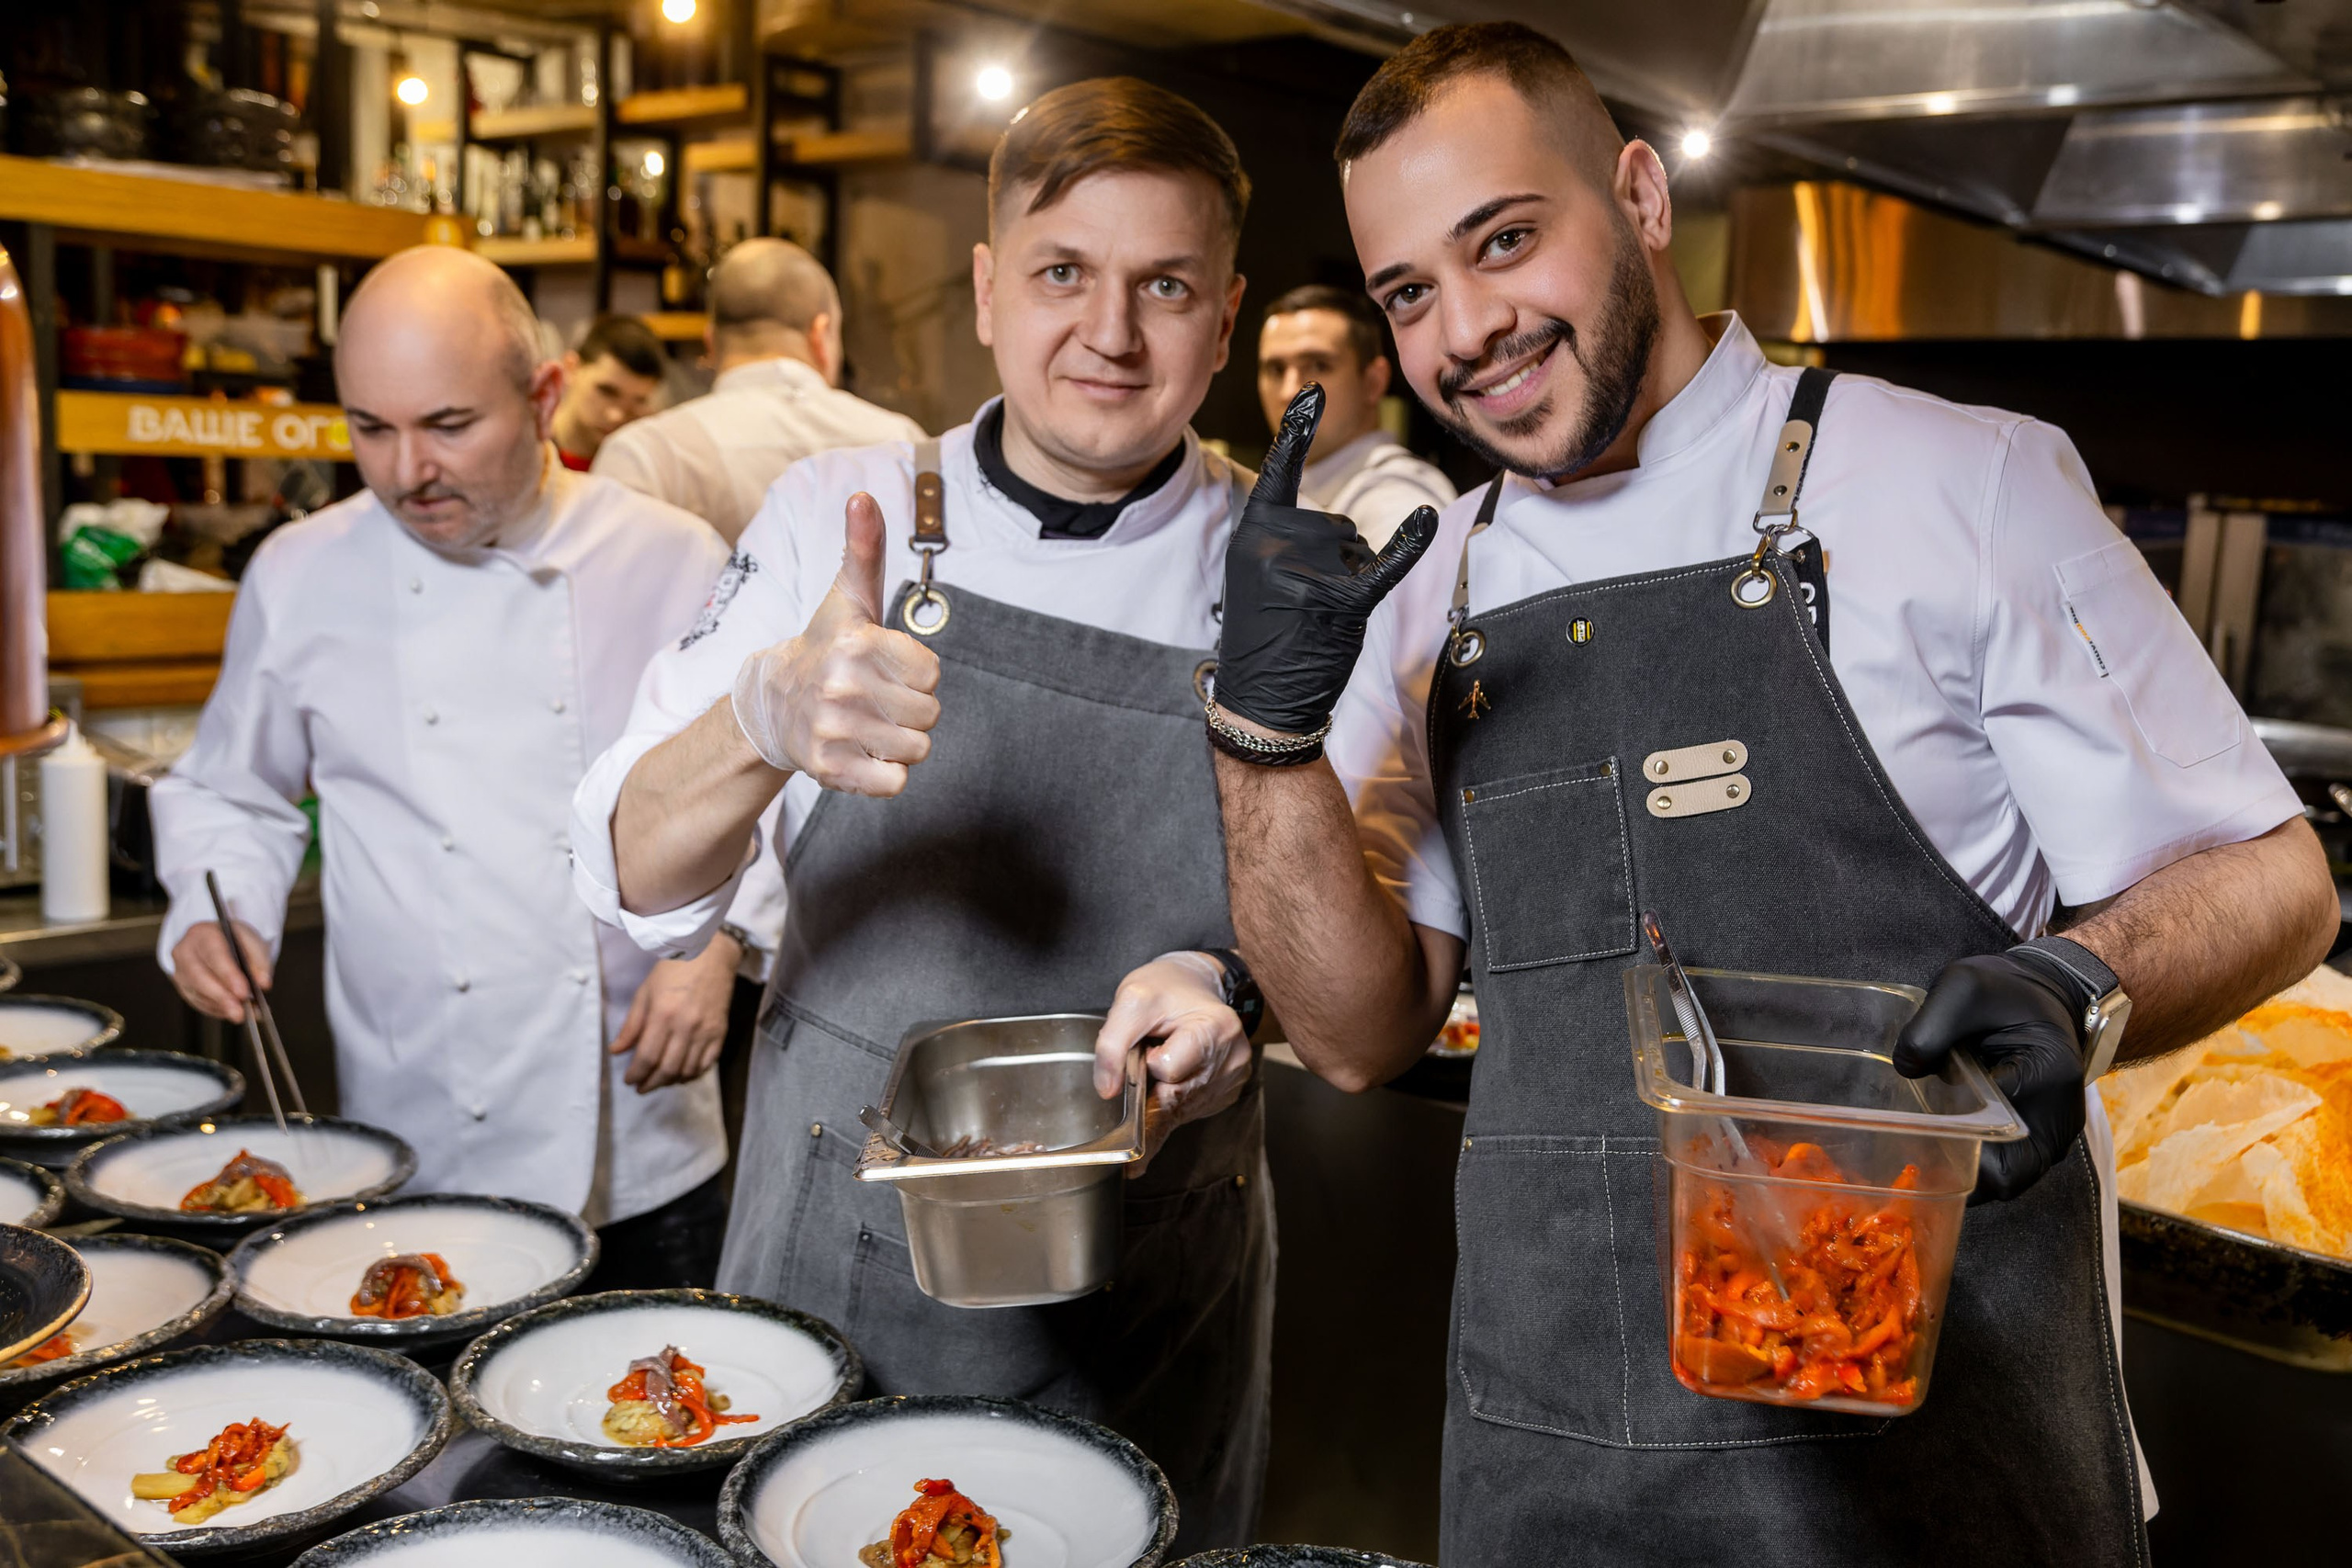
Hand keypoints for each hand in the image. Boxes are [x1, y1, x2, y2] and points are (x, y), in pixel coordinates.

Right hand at [170, 919, 273, 1023]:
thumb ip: (259, 960)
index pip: (214, 955)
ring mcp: (180, 971)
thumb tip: (263, 984)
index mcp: (202, 933)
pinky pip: (198, 1003)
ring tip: (243, 1014)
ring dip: (221, 1006)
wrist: (217, 941)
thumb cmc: (234, 940)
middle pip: (199, 977)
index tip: (243, 993)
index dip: (228, 975)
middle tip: (240, 1012)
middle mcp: (185, 952)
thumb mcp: (251, 941)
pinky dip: (217, 1009)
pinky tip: (232, 1011)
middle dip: (221, 997)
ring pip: (198, 993)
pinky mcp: (183, 988)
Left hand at [612, 933, 741, 1092]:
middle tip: (641, 1087)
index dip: (636, 1074)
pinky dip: (693, 1074)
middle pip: (667, 1069)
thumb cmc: (674, 969)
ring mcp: (706, 1031)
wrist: (711, 954)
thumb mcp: (645, 992)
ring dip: (670, 1081)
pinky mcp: (720, 1032)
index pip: (647, 1056)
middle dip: (651, 1083)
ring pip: (687, 1070)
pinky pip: (707, 1064)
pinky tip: (682, 1075)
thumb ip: (631, 1024)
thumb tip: (616, 1050)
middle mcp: (686, 1026)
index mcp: (663, 1014)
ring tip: (659, 1081)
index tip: (629, 1079)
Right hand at [730, 491, 941, 796]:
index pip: (932, 674)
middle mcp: (840, 687)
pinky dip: (885, 773)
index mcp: (856, 644)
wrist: (773, 706)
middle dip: (911, 709)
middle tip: (876, 698)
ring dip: (900, 741)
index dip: (915, 672)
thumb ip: (864, 549)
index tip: (884, 665)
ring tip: (868, 723)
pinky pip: (895, 783)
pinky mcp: (829, 772)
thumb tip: (862, 495)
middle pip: (930, 715)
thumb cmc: (828, 646)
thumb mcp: (849, 597)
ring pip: (917, 750)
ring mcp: (832, 732)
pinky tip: (860, 751)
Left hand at [1093, 952, 1252, 1174]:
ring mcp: (1235, 1076)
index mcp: (1217, 1029)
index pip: (1167, 1071)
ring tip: (1170, 1056)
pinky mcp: (1231, 1090)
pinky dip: (1179, 1095)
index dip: (1148, 1060)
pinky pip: (1194, 1108)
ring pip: (1183, 1107)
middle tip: (1158, 1051)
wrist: (1194, 984)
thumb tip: (1107, 1090)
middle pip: (1176, 1095)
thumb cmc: (1166, 988)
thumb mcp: (1131, 1000)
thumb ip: (1112, 1044)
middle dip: (1156, 1081)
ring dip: (1166, 1089)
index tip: (1151, 1042)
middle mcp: (1234, 1057)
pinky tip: (1181, 1070)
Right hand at [1215, 383, 1439, 736]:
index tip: (1312, 388)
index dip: (1297, 430)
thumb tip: (1346, 530)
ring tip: (1317, 619)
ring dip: (1351, 582)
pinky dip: (1409, 546)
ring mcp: (1304, 571)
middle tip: (1303, 608)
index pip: (1279, 470)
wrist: (1262, 704)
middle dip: (1335, 562)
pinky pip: (1383, 565)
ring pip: (1358, 549)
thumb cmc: (1267, 641)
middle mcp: (1274, 542)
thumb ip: (1289, 541)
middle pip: (1336, 524)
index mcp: (1251, 532)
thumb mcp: (1260, 577)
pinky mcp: (1338, 600)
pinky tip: (1424, 519)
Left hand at [1894, 949, 2093, 1202]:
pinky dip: (1976, 1164)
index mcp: (2046, 1077)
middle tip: (1916, 1154)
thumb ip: (1930, 1027)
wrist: (2043, 994)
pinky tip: (1943, 1143)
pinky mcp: (2039, 1139)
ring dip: (1967, 1172)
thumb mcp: (1962, 988)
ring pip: (2006, 1181)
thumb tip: (1906, 1069)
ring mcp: (2052, 1135)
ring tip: (1925, 1150)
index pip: (2003, 1140)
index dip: (1960, 1149)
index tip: (1923, 1136)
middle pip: (2008, 1179)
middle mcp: (2058, 1119)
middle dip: (1960, 1173)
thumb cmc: (2005, 991)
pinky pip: (2007, 1169)